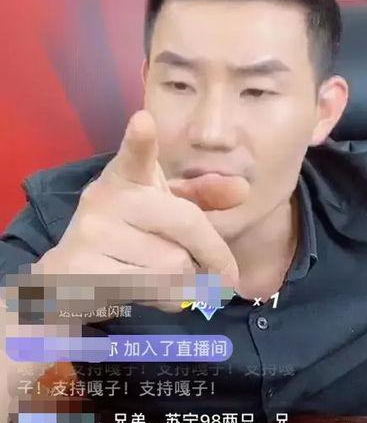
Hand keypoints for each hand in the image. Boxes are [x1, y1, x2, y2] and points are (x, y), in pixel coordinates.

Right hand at [32, 110, 249, 321]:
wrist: (70, 278)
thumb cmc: (128, 238)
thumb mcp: (163, 211)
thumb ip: (202, 199)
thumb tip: (242, 189)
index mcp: (126, 177)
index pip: (135, 156)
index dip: (140, 141)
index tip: (144, 122)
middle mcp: (105, 198)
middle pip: (186, 223)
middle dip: (213, 254)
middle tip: (225, 275)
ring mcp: (92, 234)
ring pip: (176, 264)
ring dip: (186, 281)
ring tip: (166, 277)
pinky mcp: (85, 271)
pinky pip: (155, 290)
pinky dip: (168, 300)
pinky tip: (150, 292)